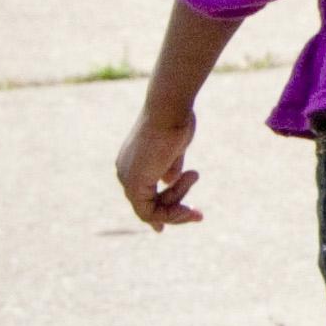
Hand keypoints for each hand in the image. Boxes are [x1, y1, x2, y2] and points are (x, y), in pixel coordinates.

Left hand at [114, 96, 198, 229]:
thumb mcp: (174, 147)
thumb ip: (170, 166)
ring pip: (150, 210)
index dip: (164, 207)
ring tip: (195, 177)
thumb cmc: (175, 121)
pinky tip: (188, 208)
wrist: (169, 110)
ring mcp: (127, 179)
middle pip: (148, 204)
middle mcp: (125, 173)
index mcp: (133, 163)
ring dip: (178, 207)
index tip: (186, 214)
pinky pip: (148, 212)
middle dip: (175, 212)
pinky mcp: (134, 185)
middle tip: (200, 215)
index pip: (145, 194)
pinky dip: (170, 214)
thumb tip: (169, 180)